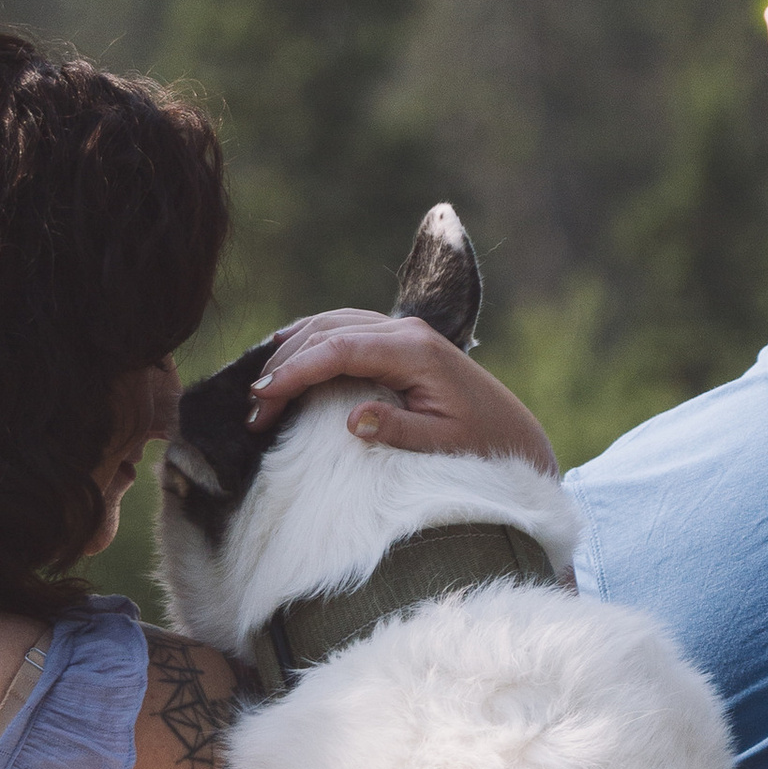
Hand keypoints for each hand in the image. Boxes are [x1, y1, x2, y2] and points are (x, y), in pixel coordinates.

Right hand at [248, 312, 556, 474]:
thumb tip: (353, 420)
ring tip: (261, 389)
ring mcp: (401, 330)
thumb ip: (399, 430)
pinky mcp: (398, 339)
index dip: (296, 371)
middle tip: (253, 411)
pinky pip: (344, 328)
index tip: (261, 398)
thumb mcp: (444, 445)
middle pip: (328, 333)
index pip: (340, 350)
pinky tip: (287, 353)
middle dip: (285, 367)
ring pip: (332, 324)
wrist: (514, 432)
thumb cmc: (482, 444)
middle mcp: (406, 331)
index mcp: (415, 351)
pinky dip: (311, 339)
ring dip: (292, 350)